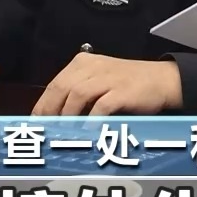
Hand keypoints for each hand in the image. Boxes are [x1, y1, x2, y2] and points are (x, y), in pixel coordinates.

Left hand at [32, 53, 181, 116]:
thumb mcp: (100, 80)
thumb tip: (53, 116)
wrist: (162, 80)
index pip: (55, 83)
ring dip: (68, 116)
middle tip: (45, 130)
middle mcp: (93, 67)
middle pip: (62, 88)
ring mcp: (108, 78)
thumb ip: (77, 92)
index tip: (35, 122)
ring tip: (63, 133)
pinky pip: (101, 106)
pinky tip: (87, 131)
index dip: (42, 104)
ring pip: (77, 95)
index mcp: (83, 63)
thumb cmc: (128, 84)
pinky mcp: (122, 90)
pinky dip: (91, 120)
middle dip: (50, 111)